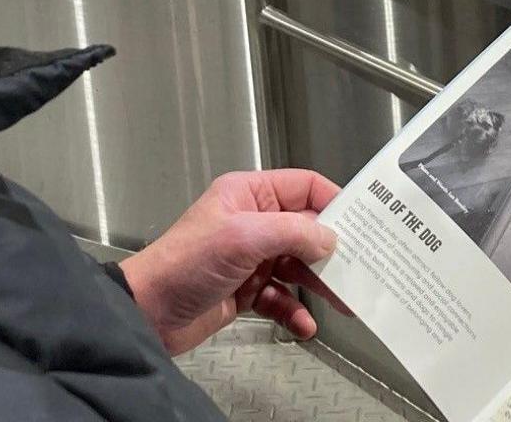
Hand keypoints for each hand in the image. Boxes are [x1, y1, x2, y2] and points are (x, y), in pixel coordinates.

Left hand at [120, 170, 347, 355]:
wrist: (148, 313)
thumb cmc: (182, 264)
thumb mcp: (242, 238)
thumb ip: (292, 233)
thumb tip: (329, 238)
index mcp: (248, 195)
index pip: (304, 187)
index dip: (334, 202)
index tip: (362, 222)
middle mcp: (251, 222)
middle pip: (306, 230)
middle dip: (332, 251)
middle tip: (359, 267)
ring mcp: (249, 257)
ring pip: (298, 266)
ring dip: (319, 285)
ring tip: (342, 301)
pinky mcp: (245, 289)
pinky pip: (281, 296)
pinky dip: (295, 310)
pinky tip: (304, 323)